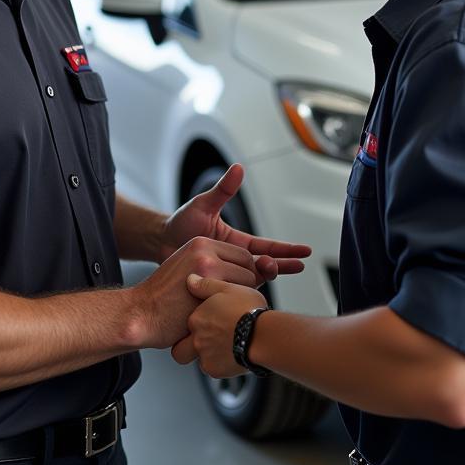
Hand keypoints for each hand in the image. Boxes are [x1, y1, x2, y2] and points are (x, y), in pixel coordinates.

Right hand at [129, 237, 259, 349]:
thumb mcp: (189, 269)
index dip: (245, 275)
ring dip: (242, 299)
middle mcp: (205, 251)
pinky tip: (219, 318)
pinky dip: (235, 310)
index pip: (243, 255)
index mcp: (201, 243)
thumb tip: (252, 274)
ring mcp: (207, 268)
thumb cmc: (166, 299)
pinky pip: (238, 299)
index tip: (235, 291)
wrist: (141, 313)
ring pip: (248, 283)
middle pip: (249, 267)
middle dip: (246, 287)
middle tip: (230, 303)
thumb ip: (215, 266)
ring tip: (223, 310)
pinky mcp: (208, 289)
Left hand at [159, 164, 311, 283]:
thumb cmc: (180, 222)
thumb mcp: (204, 204)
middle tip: (298, 265)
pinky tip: (249, 296)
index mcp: (236, 242)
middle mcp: (234, 259)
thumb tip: (238, 168)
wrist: (159, 243)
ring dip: (265, 276)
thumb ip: (223, 191)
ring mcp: (225, 273)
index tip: (305, 252)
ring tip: (270, 271)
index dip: (286, 249)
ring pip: (252, 280)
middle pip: (265, 264)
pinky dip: (243, 292)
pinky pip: (233, 291)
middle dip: (283, 264)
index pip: (267, 246)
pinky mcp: (214, 284)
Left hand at [171, 275, 267, 377]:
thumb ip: (206, 285)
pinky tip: (235, 354)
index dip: (194, 325)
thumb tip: (190, 279)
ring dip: (209, 356)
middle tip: (204, 343)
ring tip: (227, 347)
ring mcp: (205, 356)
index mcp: (197, 318)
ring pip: (200, 361)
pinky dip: (222, 364)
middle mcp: (197, 339)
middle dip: (187, 349)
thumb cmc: (249, 310)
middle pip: (180, 351)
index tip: (205, 323)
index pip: (186, 324)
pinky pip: (215, 370)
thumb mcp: (228, 288)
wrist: (264, 335)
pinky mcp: (216, 370)